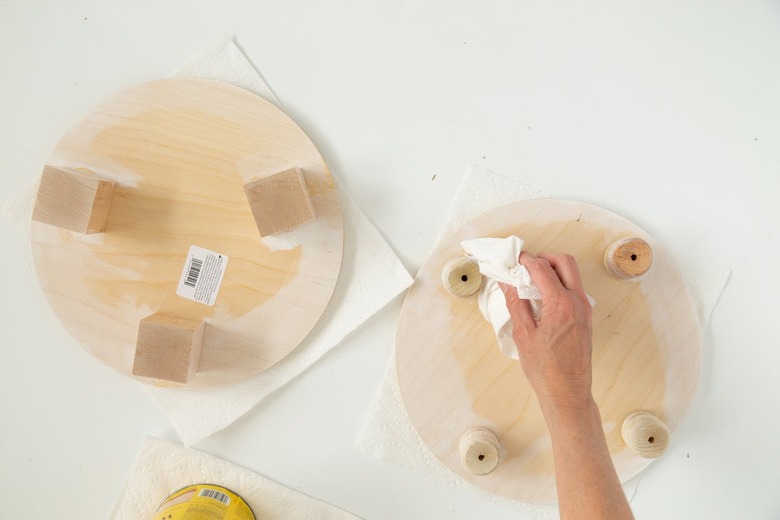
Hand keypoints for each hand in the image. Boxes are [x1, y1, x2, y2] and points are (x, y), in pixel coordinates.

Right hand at [500, 252, 593, 413]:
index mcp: (561, 304)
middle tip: (525, 266)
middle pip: (565, 262)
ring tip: (532, 282)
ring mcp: (585, 310)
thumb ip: (516, 303)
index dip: (526, 261)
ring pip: (572, 275)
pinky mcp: (586, 318)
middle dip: (544, 258)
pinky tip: (542, 298)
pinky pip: (574, 290)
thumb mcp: (523, 334)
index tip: (514, 261)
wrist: (567, 392)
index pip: (542, 269)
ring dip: (553, 271)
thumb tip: (508, 283)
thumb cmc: (546, 369)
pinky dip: (559, 284)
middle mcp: (578, 302)